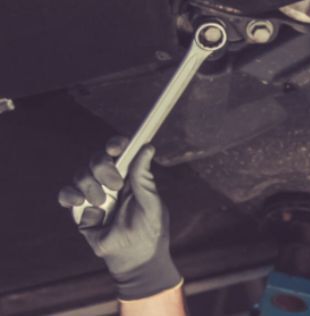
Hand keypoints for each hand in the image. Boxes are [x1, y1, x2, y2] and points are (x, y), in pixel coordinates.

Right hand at [58, 137, 181, 299]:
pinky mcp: (80, 209)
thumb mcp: (150, 201)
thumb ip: (144, 176)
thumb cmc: (149, 229)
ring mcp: (93, 194)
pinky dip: (71, 195)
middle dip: (104, 168)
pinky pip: (67, 193)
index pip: (119, 152)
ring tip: (104, 203)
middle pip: (97, 159)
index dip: (115, 144)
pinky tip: (82, 202)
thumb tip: (147, 147)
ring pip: (81, 174)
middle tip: (116, 185)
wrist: (134, 257)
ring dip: (91, 186)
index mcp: (130, 176)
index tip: (117, 147)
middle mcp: (110, 182)